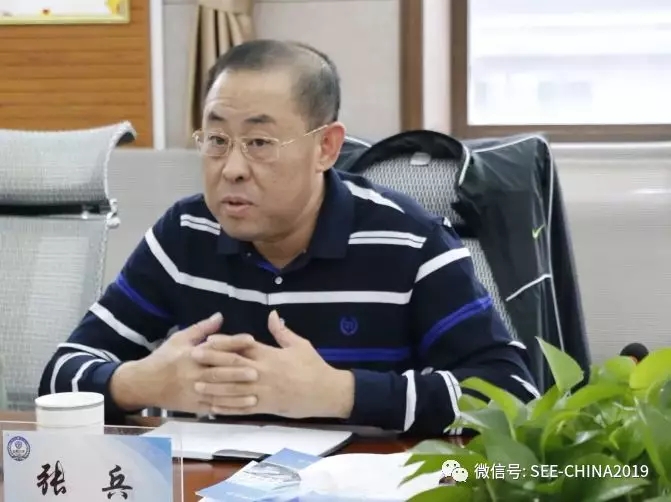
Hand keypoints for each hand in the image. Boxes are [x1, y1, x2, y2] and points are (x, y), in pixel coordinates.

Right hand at [110, 313, 256, 413]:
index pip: (216, 347)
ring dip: (237, 394)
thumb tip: (220, 315)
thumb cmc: (163, 358)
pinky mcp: (193, 405)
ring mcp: (193, 391)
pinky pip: (214, 407)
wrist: (143, 384)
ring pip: (217, 393)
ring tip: (255, 392)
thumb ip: (201, 329)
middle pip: (218, 372)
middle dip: (238, 372)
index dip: (234, 343)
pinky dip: (229, 407)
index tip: (251, 339)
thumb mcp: (179, 339)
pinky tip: (243, 406)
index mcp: (190, 355)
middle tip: (257, 371)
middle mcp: (192, 373)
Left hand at [194, 310, 354, 418]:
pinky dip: (227, 408)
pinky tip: (213, 408)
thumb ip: (282, 332)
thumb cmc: (314, 366)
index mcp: (270, 355)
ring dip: (214, 387)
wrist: (327, 392)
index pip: (243, 346)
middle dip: (212, 361)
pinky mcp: (267, 406)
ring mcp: (264, 390)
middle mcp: (263, 372)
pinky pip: (243, 408)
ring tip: (197, 385)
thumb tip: (272, 314)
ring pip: (234, 388)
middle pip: (233, 365)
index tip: (208, 340)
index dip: (224, 343)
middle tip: (193, 358)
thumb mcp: (300, 345)